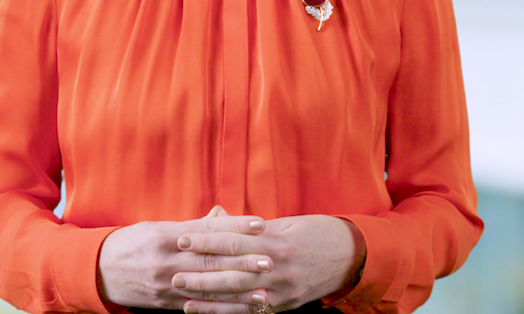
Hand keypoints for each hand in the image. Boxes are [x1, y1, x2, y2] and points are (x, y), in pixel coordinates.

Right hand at [97, 206, 273, 310]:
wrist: (99, 270)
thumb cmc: (132, 243)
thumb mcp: (157, 227)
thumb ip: (191, 226)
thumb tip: (220, 216)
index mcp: (165, 236)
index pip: (206, 230)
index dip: (234, 226)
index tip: (259, 224)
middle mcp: (166, 260)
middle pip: (211, 260)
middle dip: (243, 260)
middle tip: (269, 258)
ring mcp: (167, 285)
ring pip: (208, 287)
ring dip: (239, 289)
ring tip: (264, 288)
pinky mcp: (166, 304)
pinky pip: (199, 307)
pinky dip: (222, 308)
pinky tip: (241, 307)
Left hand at [176, 214, 365, 311]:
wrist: (351, 255)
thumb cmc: (313, 232)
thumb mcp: (282, 223)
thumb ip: (248, 226)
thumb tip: (214, 218)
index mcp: (273, 240)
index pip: (232, 240)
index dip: (205, 240)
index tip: (181, 239)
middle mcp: (276, 266)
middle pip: (231, 270)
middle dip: (200, 274)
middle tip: (172, 274)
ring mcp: (281, 289)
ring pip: (239, 294)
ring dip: (209, 297)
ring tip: (183, 297)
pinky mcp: (285, 305)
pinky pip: (252, 310)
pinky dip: (228, 312)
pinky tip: (207, 312)